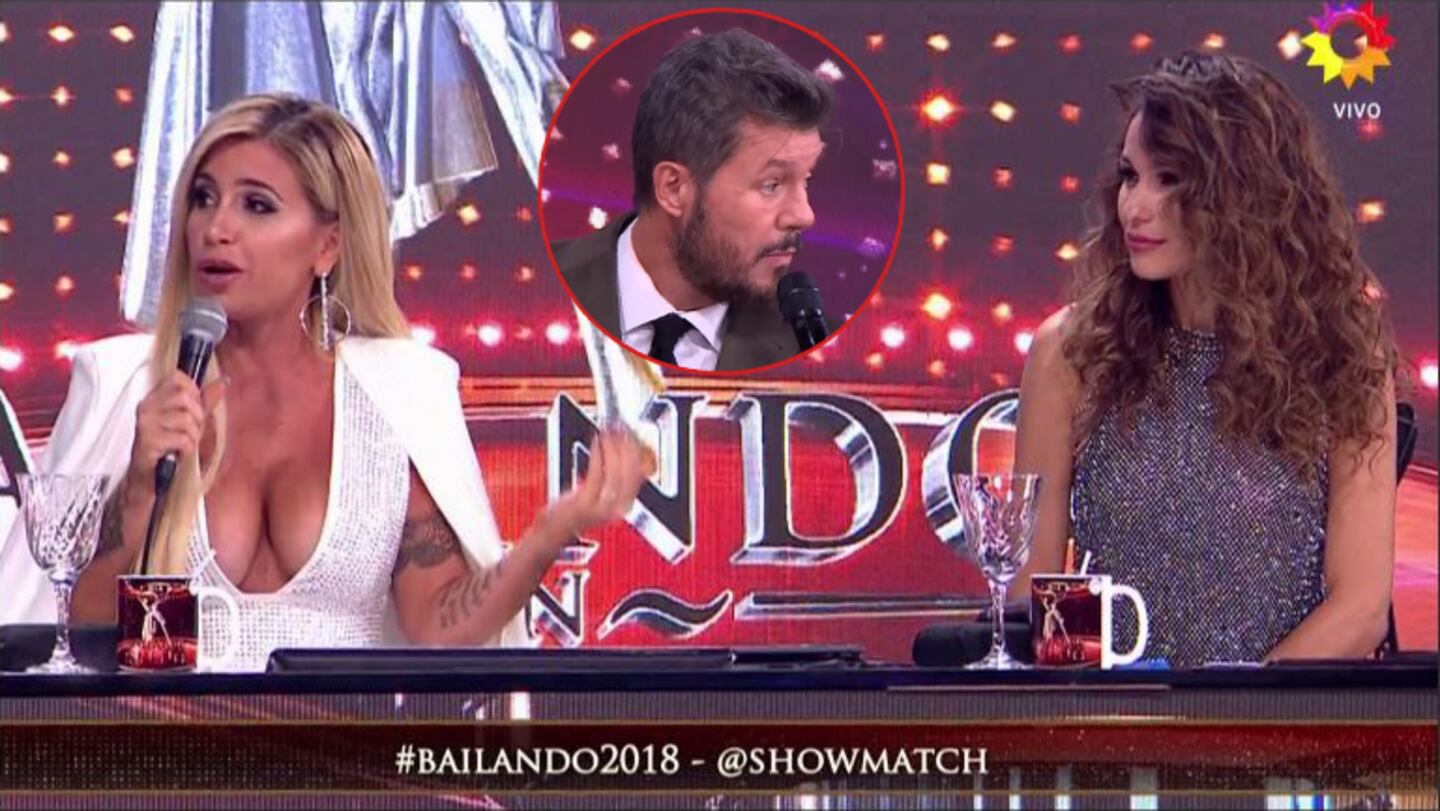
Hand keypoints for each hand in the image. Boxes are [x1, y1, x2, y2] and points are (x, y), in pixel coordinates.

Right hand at [126, 371, 224, 496]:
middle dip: (197, 416)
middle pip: (184, 397)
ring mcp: (145, 424)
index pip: (176, 378)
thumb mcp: (189, 421)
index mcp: (153, 399)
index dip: (193, 391)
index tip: (195, 408)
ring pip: (186, 419)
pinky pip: (182, 439)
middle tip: (192, 431)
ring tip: (184, 444)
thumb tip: (223, 382)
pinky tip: (179, 453)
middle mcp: (146, 408)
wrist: (149, 478)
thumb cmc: (168, 448)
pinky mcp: (148, 442)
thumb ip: (205, 401)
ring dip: (193, 436)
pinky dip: (187, 448)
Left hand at [544, 427, 649, 543]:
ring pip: (616, 471)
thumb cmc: (577, 509)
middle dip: (628, 447)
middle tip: (623, 430)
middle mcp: (617, 507)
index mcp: (625, 505)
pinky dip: (598, 454)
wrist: (557, 527)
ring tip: (609, 433)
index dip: (638, 451)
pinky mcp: (585, 502)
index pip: (640, 474)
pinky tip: (597, 442)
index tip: (634, 435)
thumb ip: (615, 476)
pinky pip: (597, 472)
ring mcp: (602, 506)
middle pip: (631, 472)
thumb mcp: (602, 492)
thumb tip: (625, 449)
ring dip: (614, 448)